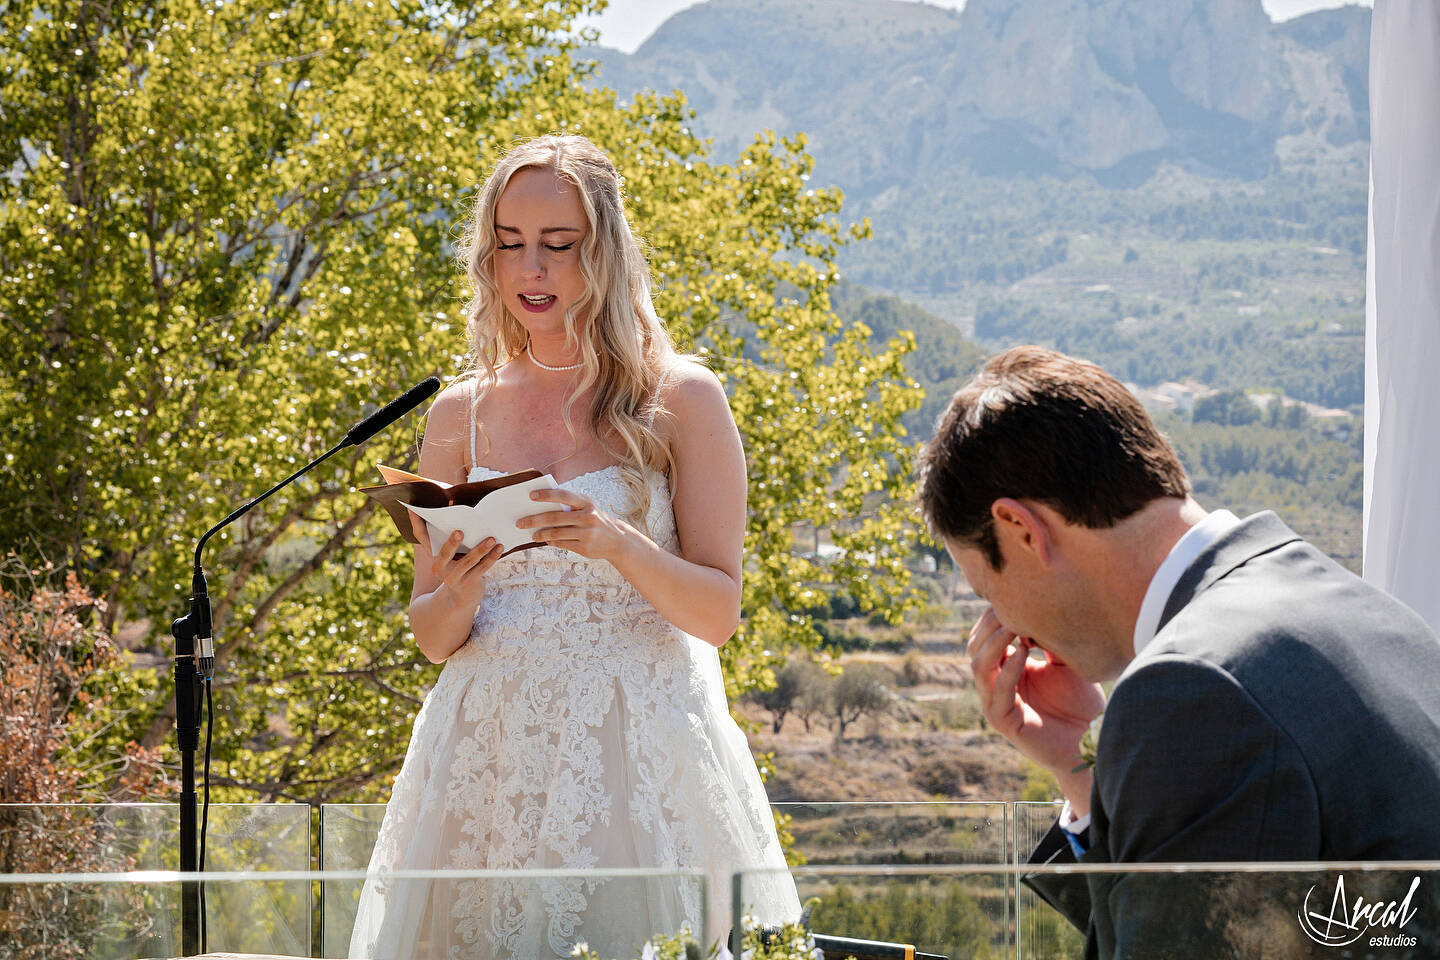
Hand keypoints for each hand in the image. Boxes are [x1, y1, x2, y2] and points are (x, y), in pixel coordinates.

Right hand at [413, 520, 502, 611]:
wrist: (462, 596)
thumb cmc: (457, 565)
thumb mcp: (450, 554)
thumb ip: (450, 537)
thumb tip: (460, 514)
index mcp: (432, 555)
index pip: (421, 537)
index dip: (415, 523)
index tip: (412, 509)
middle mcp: (439, 568)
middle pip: (444, 553)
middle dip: (452, 542)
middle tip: (460, 531)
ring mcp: (454, 577)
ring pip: (468, 561)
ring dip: (481, 549)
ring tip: (492, 538)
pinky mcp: (469, 583)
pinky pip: (482, 568)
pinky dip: (492, 557)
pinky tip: (500, 547)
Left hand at [517, 487, 637, 561]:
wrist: (618, 540)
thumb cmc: (597, 520)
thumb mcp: (588, 508)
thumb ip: (570, 505)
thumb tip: (542, 506)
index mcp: (586, 503)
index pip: (563, 495)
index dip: (547, 495)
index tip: (531, 496)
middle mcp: (588, 516)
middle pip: (554, 517)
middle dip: (534, 520)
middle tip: (519, 522)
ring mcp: (586, 533)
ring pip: (556, 533)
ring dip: (540, 534)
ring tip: (531, 535)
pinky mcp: (585, 548)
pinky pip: (562, 544)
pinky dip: (551, 542)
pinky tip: (545, 541)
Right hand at [968, 607, 1104, 797]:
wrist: (1091, 740)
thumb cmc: (1080, 702)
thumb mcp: (1064, 661)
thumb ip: (1047, 640)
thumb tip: (1035, 611)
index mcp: (1005, 668)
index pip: (984, 636)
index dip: (995, 617)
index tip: (1016, 598)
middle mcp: (995, 683)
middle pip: (974, 647)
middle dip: (990, 625)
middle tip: (1011, 608)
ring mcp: (995, 702)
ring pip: (978, 665)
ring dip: (994, 643)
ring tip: (1014, 627)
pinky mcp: (1002, 721)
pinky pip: (998, 690)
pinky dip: (1009, 669)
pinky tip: (1025, 652)